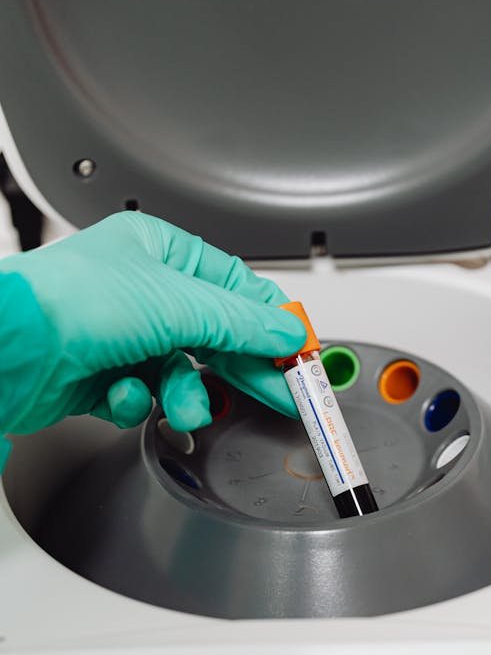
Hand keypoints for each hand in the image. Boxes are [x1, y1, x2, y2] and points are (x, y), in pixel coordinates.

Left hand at [0, 212, 305, 432]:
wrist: (5, 350)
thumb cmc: (70, 303)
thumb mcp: (178, 304)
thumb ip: (242, 323)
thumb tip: (287, 330)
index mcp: (159, 249)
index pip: (234, 286)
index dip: (270, 320)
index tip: (298, 351)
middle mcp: (140, 287)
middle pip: (212, 333)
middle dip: (240, 367)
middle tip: (278, 392)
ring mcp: (119, 332)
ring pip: (180, 372)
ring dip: (183, 393)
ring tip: (181, 405)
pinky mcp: (101, 374)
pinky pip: (144, 394)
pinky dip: (136, 400)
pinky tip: (122, 393)